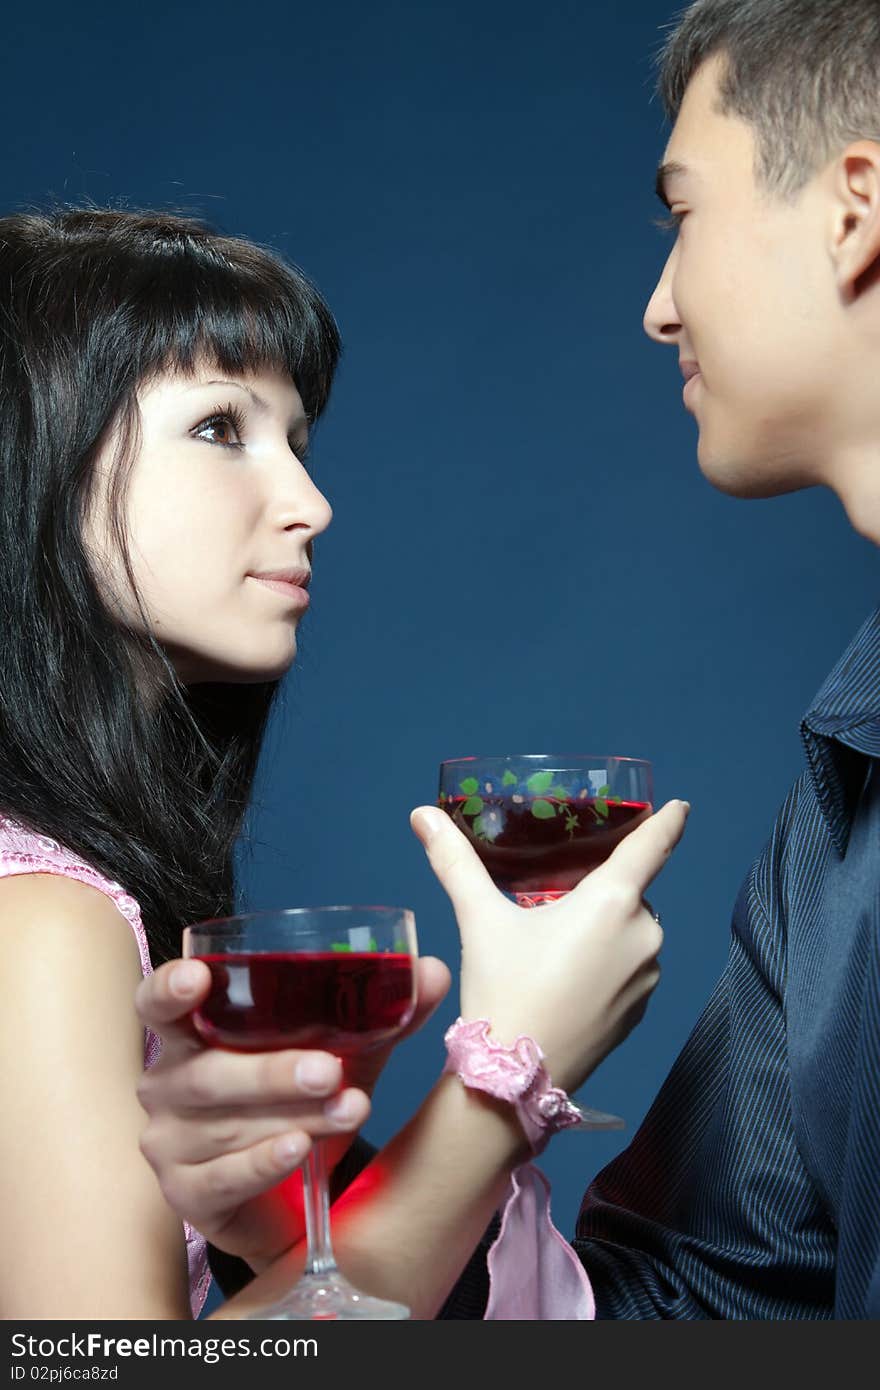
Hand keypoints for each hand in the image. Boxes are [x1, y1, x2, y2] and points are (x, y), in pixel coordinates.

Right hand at [135, 954, 450, 1265]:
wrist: (292, 1196)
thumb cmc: (301, 1102)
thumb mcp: (342, 1052)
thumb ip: (380, 1014)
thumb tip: (430, 970)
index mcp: (193, 1034)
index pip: (158, 1004)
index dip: (169, 989)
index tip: (196, 978)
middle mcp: (169, 1084)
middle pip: (208, 1071)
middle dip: (271, 1070)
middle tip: (329, 1071)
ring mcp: (170, 1143)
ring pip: (226, 1125)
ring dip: (294, 1116)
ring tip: (349, 1109)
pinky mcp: (186, 1195)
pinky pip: (222, 1178)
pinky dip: (264, 1162)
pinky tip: (299, 1149)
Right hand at [410, 799, 688, 1093]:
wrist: (514, 1078)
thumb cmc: (504, 989)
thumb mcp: (480, 920)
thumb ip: (455, 862)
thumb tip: (421, 814)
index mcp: (613, 902)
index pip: (653, 846)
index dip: (668, 821)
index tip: (680, 805)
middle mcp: (643, 935)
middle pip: (628, 894)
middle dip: (598, 892)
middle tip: (554, 900)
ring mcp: (647, 977)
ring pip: (628, 933)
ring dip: (602, 930)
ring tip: (553, 948)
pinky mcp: (641, 1011)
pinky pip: (628, 970)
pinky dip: (606, 965)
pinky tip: (566, 980)